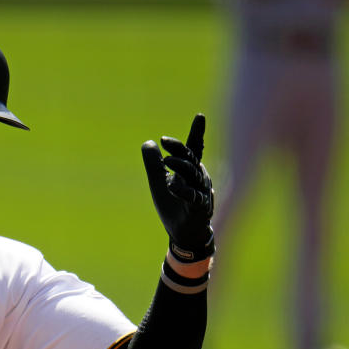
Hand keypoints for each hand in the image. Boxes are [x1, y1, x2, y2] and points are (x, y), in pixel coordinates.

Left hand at [141, 113, 214, 262]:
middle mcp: (199, 178)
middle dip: (180, 149)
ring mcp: (200, 192)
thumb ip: (153, 163)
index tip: (200, 116)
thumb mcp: (159, 182)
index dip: (197, 133)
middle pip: (191, 159)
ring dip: (180, 167)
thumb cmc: (173, 205)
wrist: (182, 233)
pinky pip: (192, 198)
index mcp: (190, 170)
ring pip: (193, 176)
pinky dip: (182, 191)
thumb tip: (148, 142)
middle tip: (165, 140)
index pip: (194, 149)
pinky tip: (171, 185)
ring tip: (167, 160)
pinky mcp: (198, 208)